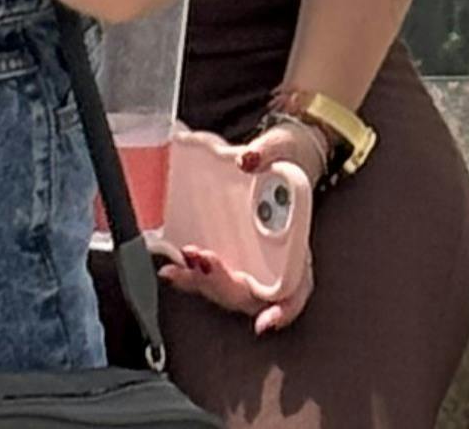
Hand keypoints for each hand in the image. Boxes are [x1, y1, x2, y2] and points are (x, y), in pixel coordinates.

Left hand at [157, 123, 318, 334]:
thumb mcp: (283, 147)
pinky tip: (171, 270)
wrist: (281, 155)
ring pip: (228, 290)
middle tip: (203, 262)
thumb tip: (248, 159)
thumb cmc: (288, 159)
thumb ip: (268, 152)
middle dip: (225, 285)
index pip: (297, 288)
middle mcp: (275, 262)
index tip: (265, 321)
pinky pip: (211, 277)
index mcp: (297, 244)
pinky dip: (191, 277)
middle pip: (253, 295)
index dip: (284, 309)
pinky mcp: (231, 255)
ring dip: (203, 284)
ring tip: (180, 267)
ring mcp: (252, 262)